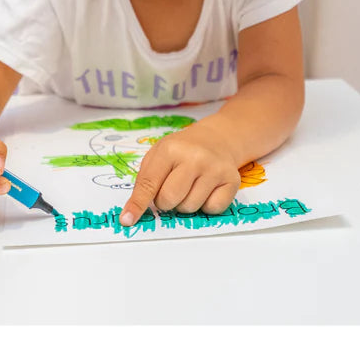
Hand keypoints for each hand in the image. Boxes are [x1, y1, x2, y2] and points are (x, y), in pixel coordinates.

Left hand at [120, 123, 240, 225]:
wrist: (216, 139)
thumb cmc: (181, 150)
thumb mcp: (158, 155)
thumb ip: (146, 181)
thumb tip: (132, 213)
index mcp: (169, 149)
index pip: (149, 183)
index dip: (138, 204)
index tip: (127, 220)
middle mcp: (194, 157)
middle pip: (169, 199)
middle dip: (165, 202)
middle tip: (170, 189)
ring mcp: (214, 169)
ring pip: (190, 208)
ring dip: (185, 204)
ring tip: (190, 185)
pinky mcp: (232, 180)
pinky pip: (212, 209)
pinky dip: (206, 206)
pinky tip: (206, 189)